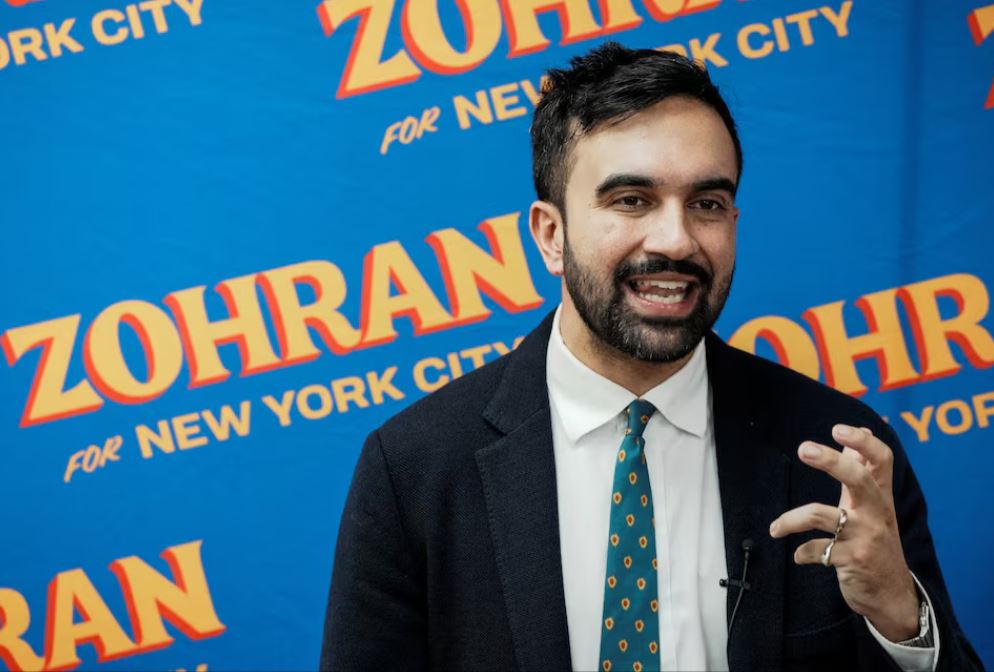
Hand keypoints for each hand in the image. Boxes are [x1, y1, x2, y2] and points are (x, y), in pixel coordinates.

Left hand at [769, 424, 919, 641]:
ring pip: (821, 516)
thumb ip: (864, 470)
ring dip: (791, 519)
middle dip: (830, 462)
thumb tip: (862, 431)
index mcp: (880, 496)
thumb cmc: (877, 542)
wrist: (892, 594)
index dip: (863, 442)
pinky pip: (817, 550)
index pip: (881, 460)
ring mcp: (865, 537)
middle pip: (858, 479)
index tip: (839, 428)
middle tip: (803, 448)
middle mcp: (876, 513)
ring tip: (776, 528)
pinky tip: (798, 555)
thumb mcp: (874, 506)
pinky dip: (803, 553)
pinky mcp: (852, 560)